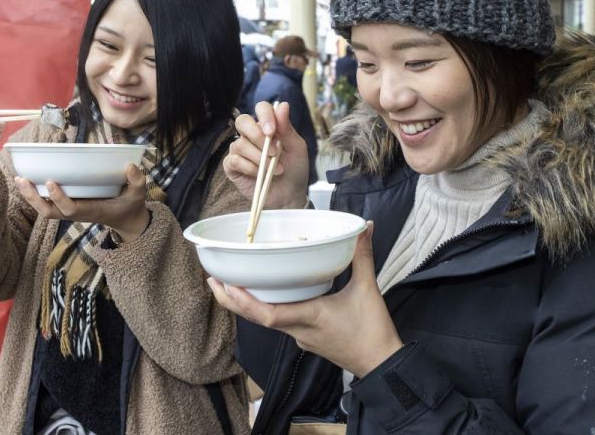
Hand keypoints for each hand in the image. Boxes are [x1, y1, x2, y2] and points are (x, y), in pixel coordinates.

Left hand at [14, 163, 149, 242]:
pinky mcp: (68, 206)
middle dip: (33, 198)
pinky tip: (27, 180)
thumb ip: (137, 181)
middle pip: (49, 212)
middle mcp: (77, 212)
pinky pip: (48, 204)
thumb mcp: (138, 194)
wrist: (126, 220)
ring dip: (30, 196)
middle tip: (22, 180)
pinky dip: (35, 194)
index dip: (59, 197)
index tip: (51, 181)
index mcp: (92, 210)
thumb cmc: (130, 205)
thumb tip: (131, 166)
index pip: (71, 208)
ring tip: (19, 179)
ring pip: (45, 209)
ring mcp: (71, 211)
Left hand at [209, 223, 402, 376]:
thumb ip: (362, 256)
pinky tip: (261, 295)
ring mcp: (301, 337)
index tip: (227, 284)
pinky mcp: (306, 339)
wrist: (381, 364)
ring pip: (265, 321)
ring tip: (229, 284)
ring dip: (245, 305)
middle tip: (213, 280)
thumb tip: (362, 228)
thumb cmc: (372, 331)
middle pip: (257, 318)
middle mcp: (299, 330)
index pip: (269, 315)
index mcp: (309, 317)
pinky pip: (278, 323)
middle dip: (233, 300)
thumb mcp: (368, 289)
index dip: (244, 302)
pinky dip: (264, 308)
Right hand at [224, 101, 308, 209]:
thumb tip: (283, 105)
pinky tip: (261, 175)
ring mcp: (240, 150)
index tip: (273, 131)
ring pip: (240, 144)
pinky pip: (235, 160)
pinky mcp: (232, 166)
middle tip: (274, 152)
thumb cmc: (294, 169)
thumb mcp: (296, 148)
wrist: (290, 195)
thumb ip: (287, 128)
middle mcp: (251, 135)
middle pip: (242, 121)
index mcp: (268, 126)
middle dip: (257, 136)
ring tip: (276, 169)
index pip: (261, 108)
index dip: (265, 116)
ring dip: (260, 157)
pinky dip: (250, 167)